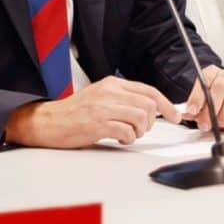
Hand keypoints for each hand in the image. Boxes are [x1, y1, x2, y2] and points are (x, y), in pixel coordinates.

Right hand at [4, 76, 180, 147]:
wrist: (49, 121)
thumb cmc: (75, 112)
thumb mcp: (101, 97)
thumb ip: (124, 99)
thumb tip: (151, 108)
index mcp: (112, 84)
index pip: (149, 91)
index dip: (166, 104)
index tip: (174, 115)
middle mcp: (110, 92)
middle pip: (149, 105)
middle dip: (151, 121)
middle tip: (141, 129)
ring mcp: (104, 108)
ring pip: (141, 117)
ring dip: (140, 131)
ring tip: (128, 135)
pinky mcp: (98, 124)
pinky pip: (127, 131)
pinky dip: (128, 138)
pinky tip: (119, 139)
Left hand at [183, 66, 223, 132]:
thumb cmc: (215, 108)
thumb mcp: (200, 109)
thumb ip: (193, 110)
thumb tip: (184, 113)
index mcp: (211, 74)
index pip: (204, 80)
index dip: (197, 96)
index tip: (193, 111)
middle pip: (220, 85)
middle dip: (212, 108)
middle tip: (206, 123)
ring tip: (221, 122)